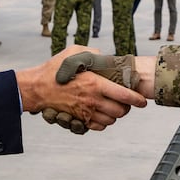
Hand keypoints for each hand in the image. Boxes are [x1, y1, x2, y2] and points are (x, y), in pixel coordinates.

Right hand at [19, 46, 146, 133]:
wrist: (37, 88)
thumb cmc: (55, 69)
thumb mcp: (74, 52)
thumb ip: (93, 53)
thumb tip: (106, 57)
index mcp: (95, 83)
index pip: (124, 95)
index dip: (137, 99)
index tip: (143, 100)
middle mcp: (92, 100)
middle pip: (121, 111)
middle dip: (127, 107)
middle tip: (127, 102)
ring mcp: (85, 112)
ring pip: (111, 120)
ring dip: (116, 115)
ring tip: (115, 107)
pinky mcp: (78, 119)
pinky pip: (98, 127)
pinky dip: (104, 122)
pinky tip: (102, 113)